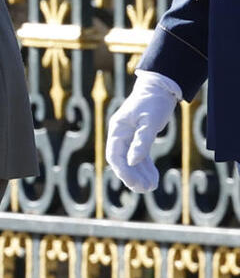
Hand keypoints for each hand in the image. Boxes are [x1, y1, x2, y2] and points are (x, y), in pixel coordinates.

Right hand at [106, 70, 180, 191]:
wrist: (161, 88)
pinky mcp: (139, 138)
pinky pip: (140, 157)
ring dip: (140, 175)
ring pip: (131, 161)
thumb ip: (142, 141)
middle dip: (132, 176)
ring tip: (151, 187)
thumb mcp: (150, 121)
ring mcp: (129, 137)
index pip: (115, 155)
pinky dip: (146, 168)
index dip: (123, 170)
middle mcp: (120, 135)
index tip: (133, 183)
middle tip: (144, 189)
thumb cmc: (154, 102)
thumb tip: (132, 162)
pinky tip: (153, 179)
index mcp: (117, 129)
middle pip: (121, 161)